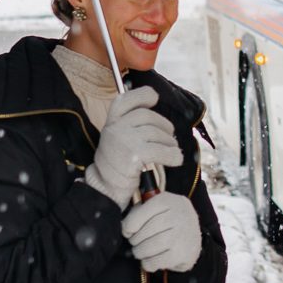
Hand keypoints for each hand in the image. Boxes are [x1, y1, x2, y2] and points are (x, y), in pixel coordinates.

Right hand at [86, 85, 182, 207]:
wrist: (107, 188)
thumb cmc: (117, 161)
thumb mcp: (117, 136)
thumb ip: (130, 122)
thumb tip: (156, 106)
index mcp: (111, 121)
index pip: (126, 99)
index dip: (142, 95)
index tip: (154, 98)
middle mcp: (115, 128)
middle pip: (149, 116)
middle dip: (164, 126)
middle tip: (169, 137)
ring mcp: (125, 141)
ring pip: (159, 134)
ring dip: (170, 143)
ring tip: (170, 151)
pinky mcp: (135, 156)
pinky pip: (163, 151)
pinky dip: (173, 156)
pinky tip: (176, 159)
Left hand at [123, 192, 201, 271]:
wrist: (193, 237)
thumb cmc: (168, 222)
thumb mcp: (156, 209)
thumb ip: (139, 213)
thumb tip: (124, 228)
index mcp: (168, 200)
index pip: (142, 213)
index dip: (130, 225)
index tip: (128, 231)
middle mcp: (179, 214)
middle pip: (146, 231)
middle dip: (135, 240)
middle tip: (136, 243)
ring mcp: (184, 234)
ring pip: (151, 246)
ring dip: (141, 252)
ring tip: (141, 251)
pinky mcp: (186, 252)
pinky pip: (158, 261)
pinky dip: (149, 263)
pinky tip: (151, 259)